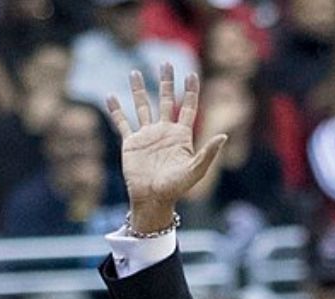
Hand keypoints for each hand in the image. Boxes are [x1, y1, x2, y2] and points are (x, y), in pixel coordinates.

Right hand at [106, 63, 226, 232]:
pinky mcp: (130, 143)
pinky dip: (116, 110)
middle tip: (166, 63)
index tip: (191, 74)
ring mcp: (146, 136)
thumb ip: (209, 152)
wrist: (153, 199)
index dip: (190, 91)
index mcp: (181, 136)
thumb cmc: (177, 187)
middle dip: (166, 82)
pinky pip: (122, 123)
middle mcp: (164, 132)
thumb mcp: (196, 170)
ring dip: (138, 90)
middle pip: (165, 100)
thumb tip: (224, 135)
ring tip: (135, 72)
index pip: (187, 107)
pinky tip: (110, 96)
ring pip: (142, 107)